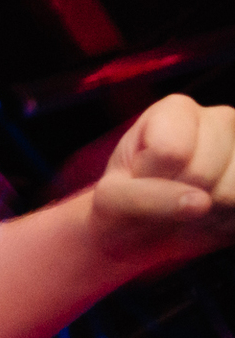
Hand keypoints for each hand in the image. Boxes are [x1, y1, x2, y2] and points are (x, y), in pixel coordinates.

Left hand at [91, 94, 234, 270]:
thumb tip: (199, 203)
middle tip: (165, 197)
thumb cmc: (126, 202)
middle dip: (177, 198)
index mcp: (174, 111)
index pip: (170, 150)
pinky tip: (210, 213)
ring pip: (231, 192)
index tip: (139, 179)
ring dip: (204, 214)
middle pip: (202, 173)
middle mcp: (218, 118)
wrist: (146, 226)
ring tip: (188, 205)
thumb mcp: (113, 199)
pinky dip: (223, 222)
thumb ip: (143, 197)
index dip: (150, 179)